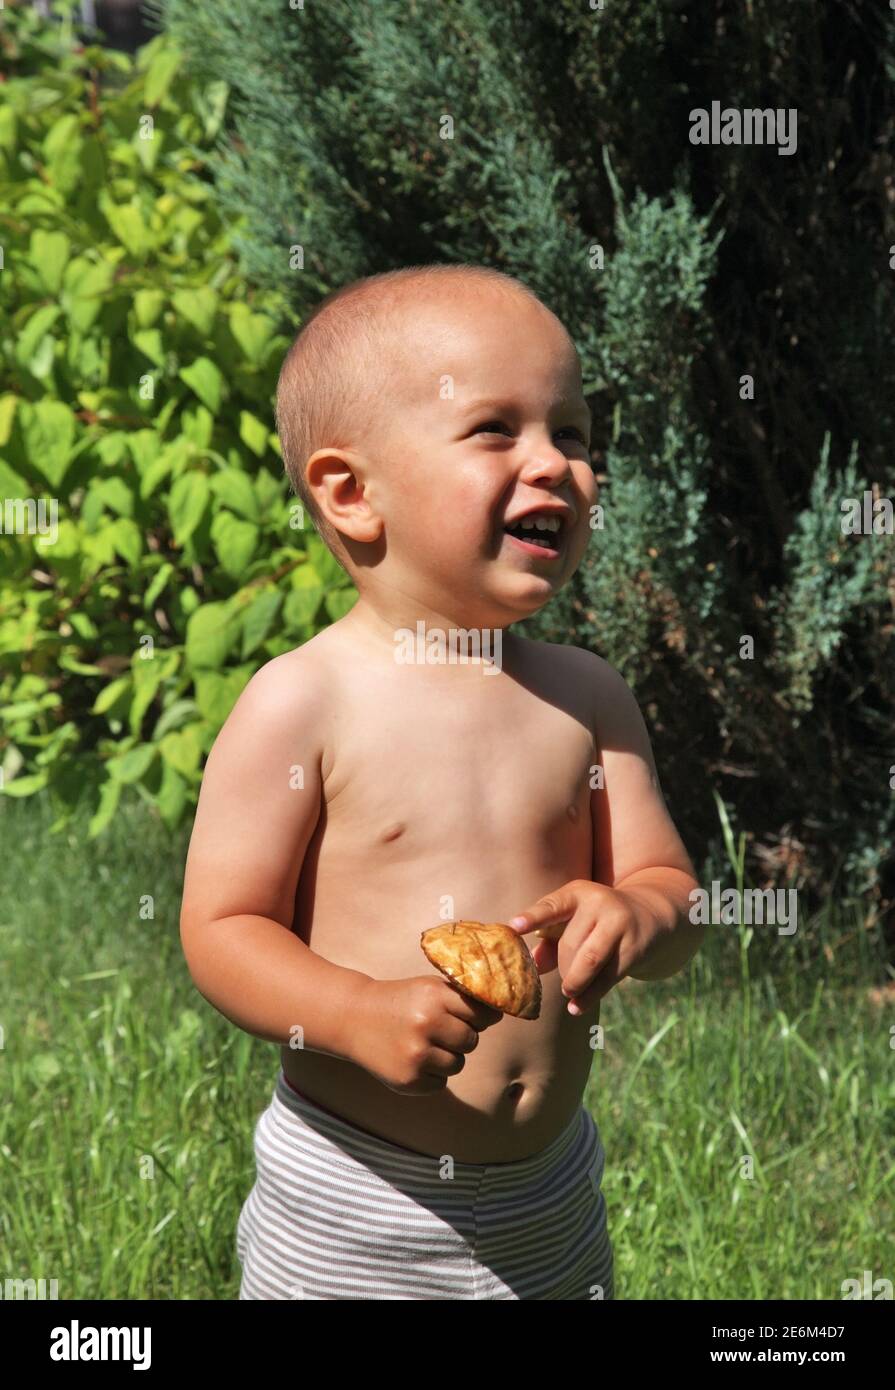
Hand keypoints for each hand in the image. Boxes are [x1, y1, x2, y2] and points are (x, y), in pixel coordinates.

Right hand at [346, 976, 501, 1094]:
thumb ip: (463, 998)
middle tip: (438, 1030)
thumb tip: (502, 1013)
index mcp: (434, 996)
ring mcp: (416, 1055)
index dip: (479, 1017)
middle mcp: (426, 1024)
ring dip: (447, 1057)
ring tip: (423, 1044)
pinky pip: (441, 1083)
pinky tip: (412, 1058)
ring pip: (458, 1064)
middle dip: (460, 1037)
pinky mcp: (409, 1080)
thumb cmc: (402, 1001)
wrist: (354, 1017)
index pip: (483, 1014)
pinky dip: (431, 1074)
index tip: (470, 1017)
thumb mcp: (429, 988)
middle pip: (472, 1041)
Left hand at [508, 879, 651, 1014]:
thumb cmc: (599, 920)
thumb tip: (533, 966)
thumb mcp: (576, 919)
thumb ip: (551, 940)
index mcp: (578, 893)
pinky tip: (576, 1007)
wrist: (651, 915)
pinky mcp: (635, 948)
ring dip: (574, 981)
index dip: (532, 918)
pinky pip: (607, 977)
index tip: (513, 927)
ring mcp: (620, 924)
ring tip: (568, 990)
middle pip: (570, 944)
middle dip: (562, 967)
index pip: (552, 906)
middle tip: (563, 978)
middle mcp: (600, 903)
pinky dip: (589, 996)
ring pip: (589, 961)